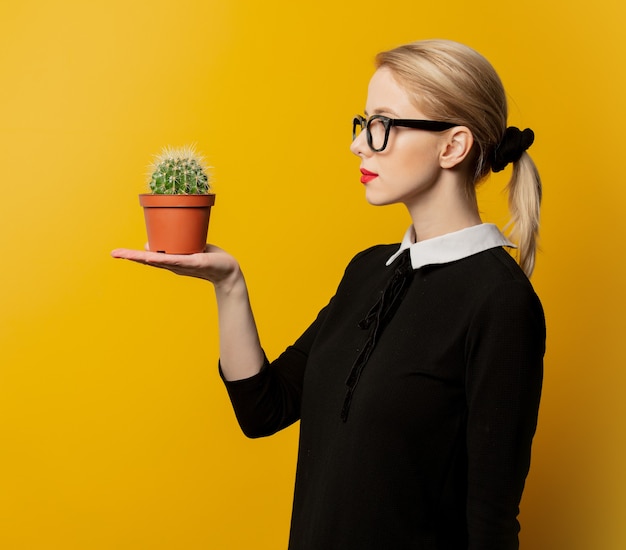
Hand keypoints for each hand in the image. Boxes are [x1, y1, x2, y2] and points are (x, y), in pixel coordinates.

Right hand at [111, 244, 240, 286]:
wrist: (228, 271)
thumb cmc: (210, 258)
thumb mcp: (190, 246)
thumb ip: (177, 240)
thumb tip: (161, 237)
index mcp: (171, 260)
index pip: (148, 257)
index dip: (132, 254)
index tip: (116, 253)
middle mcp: (173, 264)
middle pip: (148, 260)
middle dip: (130, 256)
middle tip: (114, 253)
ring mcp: (182, 264)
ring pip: (158, 260)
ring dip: (142, 257)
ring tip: (125, 254)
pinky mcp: (193, 262)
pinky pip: (175, 259)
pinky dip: (162, 258)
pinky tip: (150, 257)